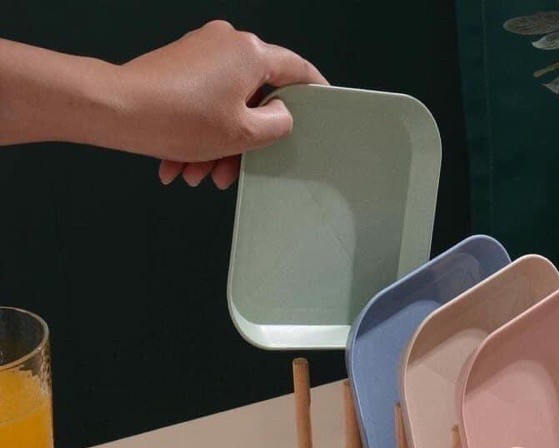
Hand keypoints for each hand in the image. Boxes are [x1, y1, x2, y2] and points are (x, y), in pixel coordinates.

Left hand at [118, 21, 326, 188]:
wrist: (117, 111)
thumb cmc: (176, 118)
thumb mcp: (244, 134)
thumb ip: (277, 124)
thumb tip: (282, 116)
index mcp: (250, 53)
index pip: (296, 69)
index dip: (314, 90)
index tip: (323, 103)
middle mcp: (226, 44)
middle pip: (253, 98)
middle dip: (243, 141)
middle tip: (233, 169)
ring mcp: (200, 53)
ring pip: (224, 107)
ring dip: (215, 146)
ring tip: (197, 174)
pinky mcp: (178, 66)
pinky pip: (200, 104)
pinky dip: (196, 135)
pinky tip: (180, 164)